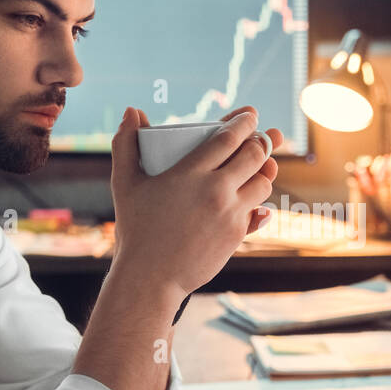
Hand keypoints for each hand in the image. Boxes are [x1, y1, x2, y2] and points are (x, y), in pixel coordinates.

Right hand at [109, 106, 282, 301]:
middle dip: (263, 141)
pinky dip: (259, 203)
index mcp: (191, 171)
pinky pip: (259, 212)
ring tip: (262, 166)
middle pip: (254, 155)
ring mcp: (230, 213)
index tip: (250, 114)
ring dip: (264, 171)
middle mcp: (216, 189)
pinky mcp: (237, 235)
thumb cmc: (136, 230)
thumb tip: (132, 111)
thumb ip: (125, 144)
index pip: (229, 137)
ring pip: (263, 183)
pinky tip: (257, 200)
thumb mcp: (124, 184)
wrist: (151, 278)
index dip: (245, 122)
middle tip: (265, 135)